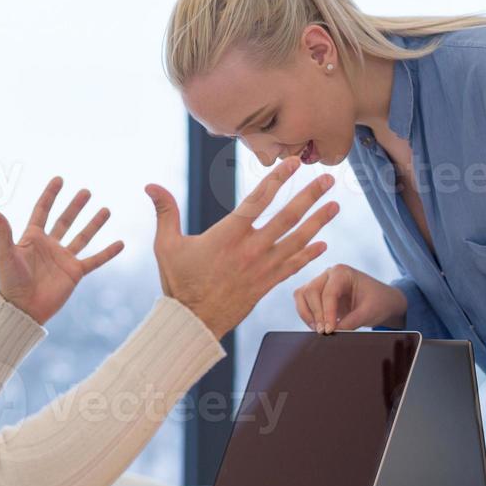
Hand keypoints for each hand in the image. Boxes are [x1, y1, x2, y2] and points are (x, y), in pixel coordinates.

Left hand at [0, 177, 123, 324]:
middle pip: (65, 220)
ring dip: (94, 224)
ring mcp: (63, 258)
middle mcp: (49, 245)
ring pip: (82, 236)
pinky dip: (107, 252)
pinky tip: (120, 243)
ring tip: (105, 209)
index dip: (50, 195)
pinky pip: (94, 260)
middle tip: (86, 191)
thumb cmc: (10, 281)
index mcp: (32, 237)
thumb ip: (1, 230)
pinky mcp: (74, 273)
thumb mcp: (5, 253)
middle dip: (75, 206)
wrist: (23, 309)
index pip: (42, 210)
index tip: (59, 179)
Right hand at [145, 158, 337, 337]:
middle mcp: (250, 249)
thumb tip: (150, 184)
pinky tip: (324, 244)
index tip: (293, 163)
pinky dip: (310, 254)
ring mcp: (262, 268)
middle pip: (287, 217)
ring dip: (318, 221)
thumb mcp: (166, 245)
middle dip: (309, 195)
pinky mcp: (267, 284)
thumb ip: (165, 212)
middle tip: (327, 179)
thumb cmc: (178, 282)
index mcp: (228, 235)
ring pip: (297, 240)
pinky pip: (294, 266)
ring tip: (335, 205)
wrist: (193, 323)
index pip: (258, 200)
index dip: (277, 179)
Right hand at [294, 264, 406, 333]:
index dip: (327, 312)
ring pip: (302, 296)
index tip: (329, 330)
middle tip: (324, 331)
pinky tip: (317, 326)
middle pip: (310, 291)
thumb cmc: (378, 302)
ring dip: (307, 314)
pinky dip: (307, 315)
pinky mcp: (317, 294)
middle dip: (315, 313)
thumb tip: (331, 331)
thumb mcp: (369, 312)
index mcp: (342, 272)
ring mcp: (320, 283)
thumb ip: (351, 321)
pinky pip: (303, 303)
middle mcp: (328, 274)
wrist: (382, 302)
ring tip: (318, 330)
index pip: (328, 292)